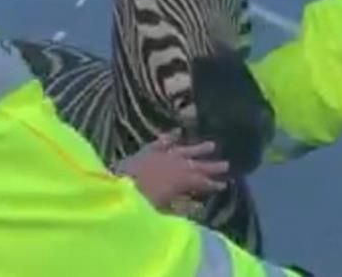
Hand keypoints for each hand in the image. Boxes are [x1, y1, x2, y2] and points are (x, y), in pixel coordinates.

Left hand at [114, 130, 228, 210]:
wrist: (115, 186)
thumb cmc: (140, 202)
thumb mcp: (164, 209)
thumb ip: (182, 207)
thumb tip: (198, 205)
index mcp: (181, 180)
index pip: (201, 182)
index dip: (212, 184)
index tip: (223, 184)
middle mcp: (174, 164)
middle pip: (196, 165)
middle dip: (211, 166)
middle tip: (226, 164)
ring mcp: (161, 155)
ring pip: (183, 150)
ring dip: (197, 148)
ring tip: (211, 144)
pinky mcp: (146, 150)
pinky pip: (161, 141)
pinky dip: (170, 136)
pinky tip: (178, 131)